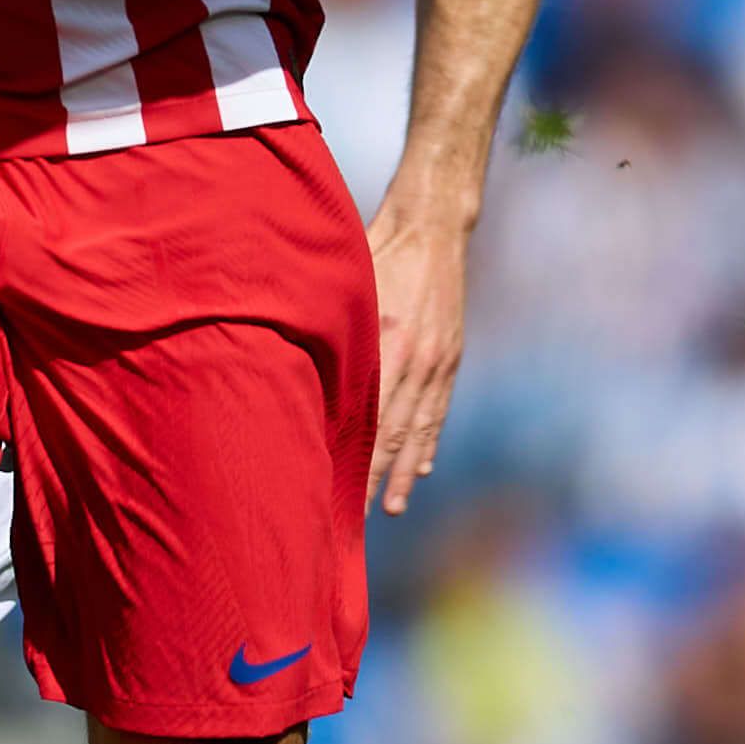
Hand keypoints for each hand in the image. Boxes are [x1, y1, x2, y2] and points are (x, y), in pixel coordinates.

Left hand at [363, 182, 474, 516]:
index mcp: (388, 346)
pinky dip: (430, 440)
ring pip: (421, 428)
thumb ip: (330, 336)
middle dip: (377, 479)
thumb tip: (293, 372)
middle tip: (357, 518)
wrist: (433, 225)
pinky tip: (423, 466)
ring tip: (395, 507)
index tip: (336, 491)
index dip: (357, 460)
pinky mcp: (452, 355)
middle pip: (394, 434)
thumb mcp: (346, 289)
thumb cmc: (377, 250)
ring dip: (407, 471)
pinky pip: (440, 408)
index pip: (370, 420)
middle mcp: (418, 361)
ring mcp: (440, 361)